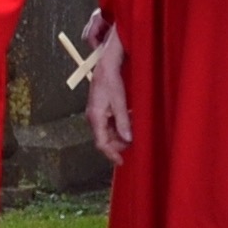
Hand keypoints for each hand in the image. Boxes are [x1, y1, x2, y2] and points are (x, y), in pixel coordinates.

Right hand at [85, 37, 131, 162]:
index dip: (111, 154)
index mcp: (95, 117)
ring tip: (134, 128)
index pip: (101, 143)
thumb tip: (128, 139)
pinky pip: (109, 124)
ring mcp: (96, 114)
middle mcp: (93, 118)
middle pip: (105, 140)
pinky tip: (130, 120)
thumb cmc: (111, 80)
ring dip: (121, 134)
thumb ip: (123, 121)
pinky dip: (120, 125)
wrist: (105, 65)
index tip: (121, 162)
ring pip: (108, 132)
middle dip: (119, 144)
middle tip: (134, 141)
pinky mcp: (100, 110)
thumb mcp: (120, 101)